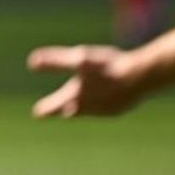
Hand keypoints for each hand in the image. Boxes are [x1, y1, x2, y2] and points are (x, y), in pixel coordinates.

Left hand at [27, 45, 142, 117]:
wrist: (142, 76)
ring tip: (76, 107)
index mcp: (76, 98)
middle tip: (57, 112)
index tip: (37, 114)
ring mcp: (108, 110)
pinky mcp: (123, 107)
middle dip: (62, 110)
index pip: (55, 107)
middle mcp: (90, 108)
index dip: (45, 109)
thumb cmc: (108, 67)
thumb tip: (32, 63)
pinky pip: (108, 107)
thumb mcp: (78, 60)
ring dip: (82, 108)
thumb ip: (55, 62)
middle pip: (72, 110)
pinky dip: (102, 104)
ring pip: (91, 111)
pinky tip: (105, 99)